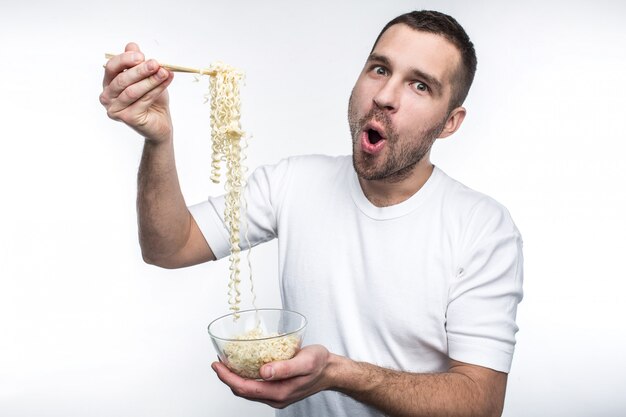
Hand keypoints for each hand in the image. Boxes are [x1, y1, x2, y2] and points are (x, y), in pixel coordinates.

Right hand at [99, 42, 173, 142]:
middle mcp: (107, 96)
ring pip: (132, 91)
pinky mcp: (127, 118)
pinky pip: (143, 101)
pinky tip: (166, 82)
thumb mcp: (145, 76)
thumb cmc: (152, 98)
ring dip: (150, 80)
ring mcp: (115, 109)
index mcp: (109, 83)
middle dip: (140, 70)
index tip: (141, 55)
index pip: (111, 67)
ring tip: (164, 72)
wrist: (160, 122)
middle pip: (121, 80)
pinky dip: (156, 89)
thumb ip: (137, 62)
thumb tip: (132, 45)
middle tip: (155, 63)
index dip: (125, 59)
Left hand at [212, 345, 333, 408]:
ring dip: (235, 378)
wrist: (331, 371)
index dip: (227, 377)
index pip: (245, 389)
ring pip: (248, 390)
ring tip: (227, 362)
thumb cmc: (320, 363)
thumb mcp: (305, 361)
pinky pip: (256, 387)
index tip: (217, 364)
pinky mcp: (278, 390)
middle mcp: (276, 397)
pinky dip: (246, 377)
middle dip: (227, 377)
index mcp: (280, 392)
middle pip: (243, 391)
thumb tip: (263, 372)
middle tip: (218, 361)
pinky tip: (244, 365)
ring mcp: (277, 395)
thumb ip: (284, 368)